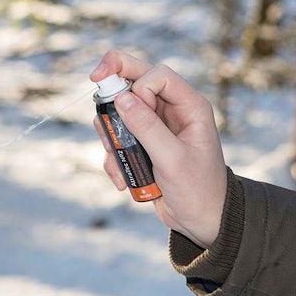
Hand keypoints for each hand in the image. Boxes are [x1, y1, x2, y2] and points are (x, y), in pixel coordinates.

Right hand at [90, 50, 226, 247]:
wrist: (201, 220)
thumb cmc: (197, 189)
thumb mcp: (172, 159)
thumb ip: (147, 128)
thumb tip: (121, 99)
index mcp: (190, 107)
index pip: (158, 75)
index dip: (138, 84)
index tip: (128, 108)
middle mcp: (172, 111)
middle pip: (137, 80)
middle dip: (114, 86)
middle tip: (95, 79)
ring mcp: (157, 126)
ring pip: (121, 111)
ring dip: (111, 135)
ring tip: (117, 162)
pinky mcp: (144, 143)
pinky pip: (119, 137)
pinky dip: (114, 157)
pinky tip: (122, 180)